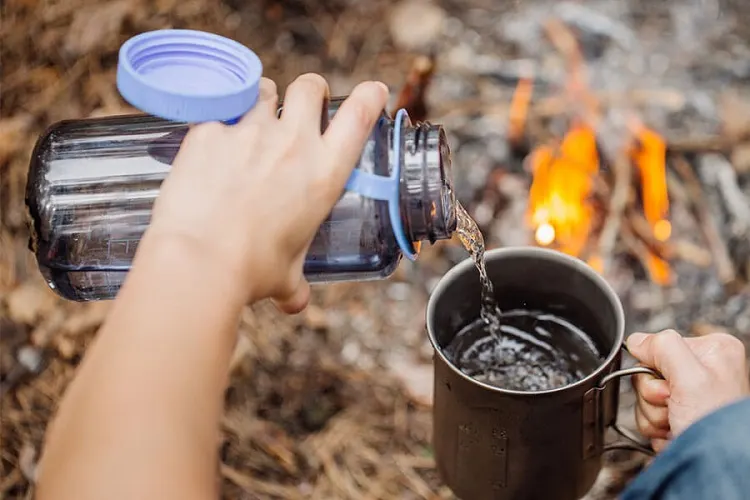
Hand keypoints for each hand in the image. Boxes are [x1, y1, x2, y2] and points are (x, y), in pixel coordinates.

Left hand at [144, 74, 388, 311]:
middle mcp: (292, 143)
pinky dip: (219, 123)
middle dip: (309, 91)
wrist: (199, 260)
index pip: (358, 116)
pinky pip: (219, 112)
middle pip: (310, 87)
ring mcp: (250, 131)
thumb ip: (295, 285)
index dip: (368, 97)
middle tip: (301, 107)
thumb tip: (296, 301)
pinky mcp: (209, 130)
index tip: (372, 91)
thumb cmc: (250, 270)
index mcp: (323, 173)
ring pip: (264, 91)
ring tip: (252, 123)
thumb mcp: (286, 276)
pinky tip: (210, 147)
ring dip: (263, 101)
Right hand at [626, 330, 749, 451]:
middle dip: (653, 398)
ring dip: (654, 416)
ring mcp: (691, 397)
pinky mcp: (680, 417)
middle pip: (647, 374)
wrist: (717, 468)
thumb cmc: (717, 427)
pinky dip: (657, 429)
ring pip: (646, 398)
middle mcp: (702, 372)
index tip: (669, 388)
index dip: (653, 371)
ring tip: (677, 424)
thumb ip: (663, 347)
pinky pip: (649, 417)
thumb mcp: (691, 377)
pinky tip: (675, 433)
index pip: (656, 347)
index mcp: (711, 351)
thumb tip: (636, 341)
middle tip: (674, 409)